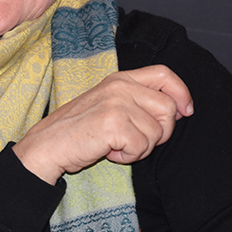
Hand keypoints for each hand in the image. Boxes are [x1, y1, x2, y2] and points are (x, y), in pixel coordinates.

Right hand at [13, 65, 192, 184]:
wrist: (46, 146)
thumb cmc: (76, 130)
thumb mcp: (107, 104)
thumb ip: (137, 99)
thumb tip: (178, 107)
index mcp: (118, 79)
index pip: (164, 74)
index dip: (181, 93)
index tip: (185, 111)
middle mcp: (119, 86)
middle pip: (168, 108)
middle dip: (159, 132)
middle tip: (133, 139)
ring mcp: (116, 103)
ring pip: (157, 132)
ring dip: (140, 148)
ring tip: (115, 146)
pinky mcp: (113, 124)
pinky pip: (142, 146)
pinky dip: (128, 158)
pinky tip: (109, 152)